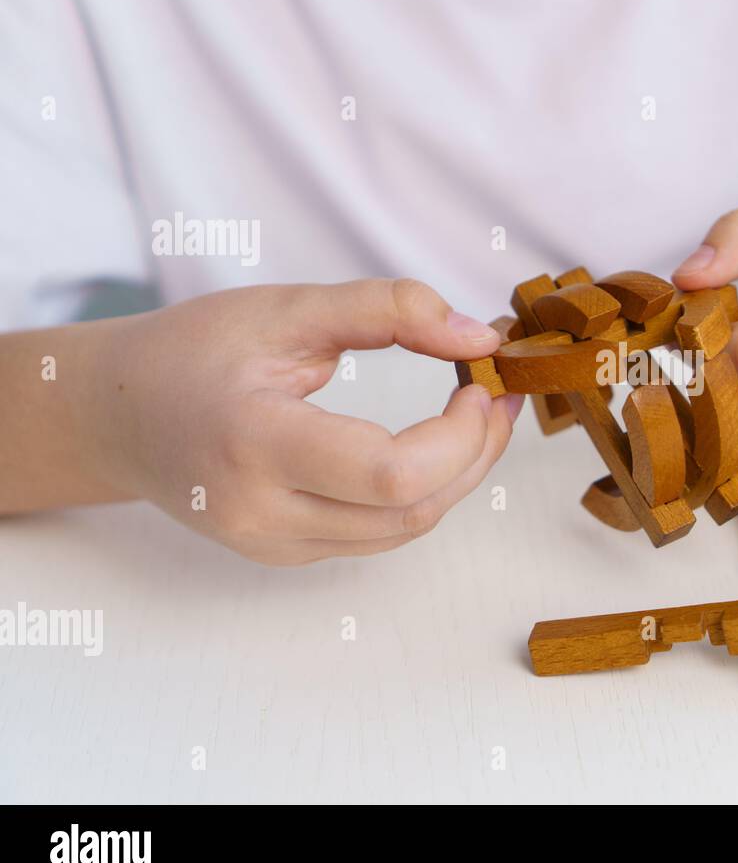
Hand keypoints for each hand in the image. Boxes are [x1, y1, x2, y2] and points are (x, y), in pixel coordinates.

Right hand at [82, 279, 521, 563]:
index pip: (391, 473)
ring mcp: (271, 543)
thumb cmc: (194, 351)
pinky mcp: (284, 553)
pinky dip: (420, 492)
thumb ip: (388, 310)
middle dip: (476, 454)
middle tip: (497, 396)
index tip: (480, 382)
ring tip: (476, 417)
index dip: (459, 435)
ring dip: (458, 476)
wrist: (115, 414)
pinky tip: (431, 447)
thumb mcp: (287, 309)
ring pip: (403, 530)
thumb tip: (479, 337)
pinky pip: (376, 534)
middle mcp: (261, 512)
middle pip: (410, 511)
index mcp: (254, 443)